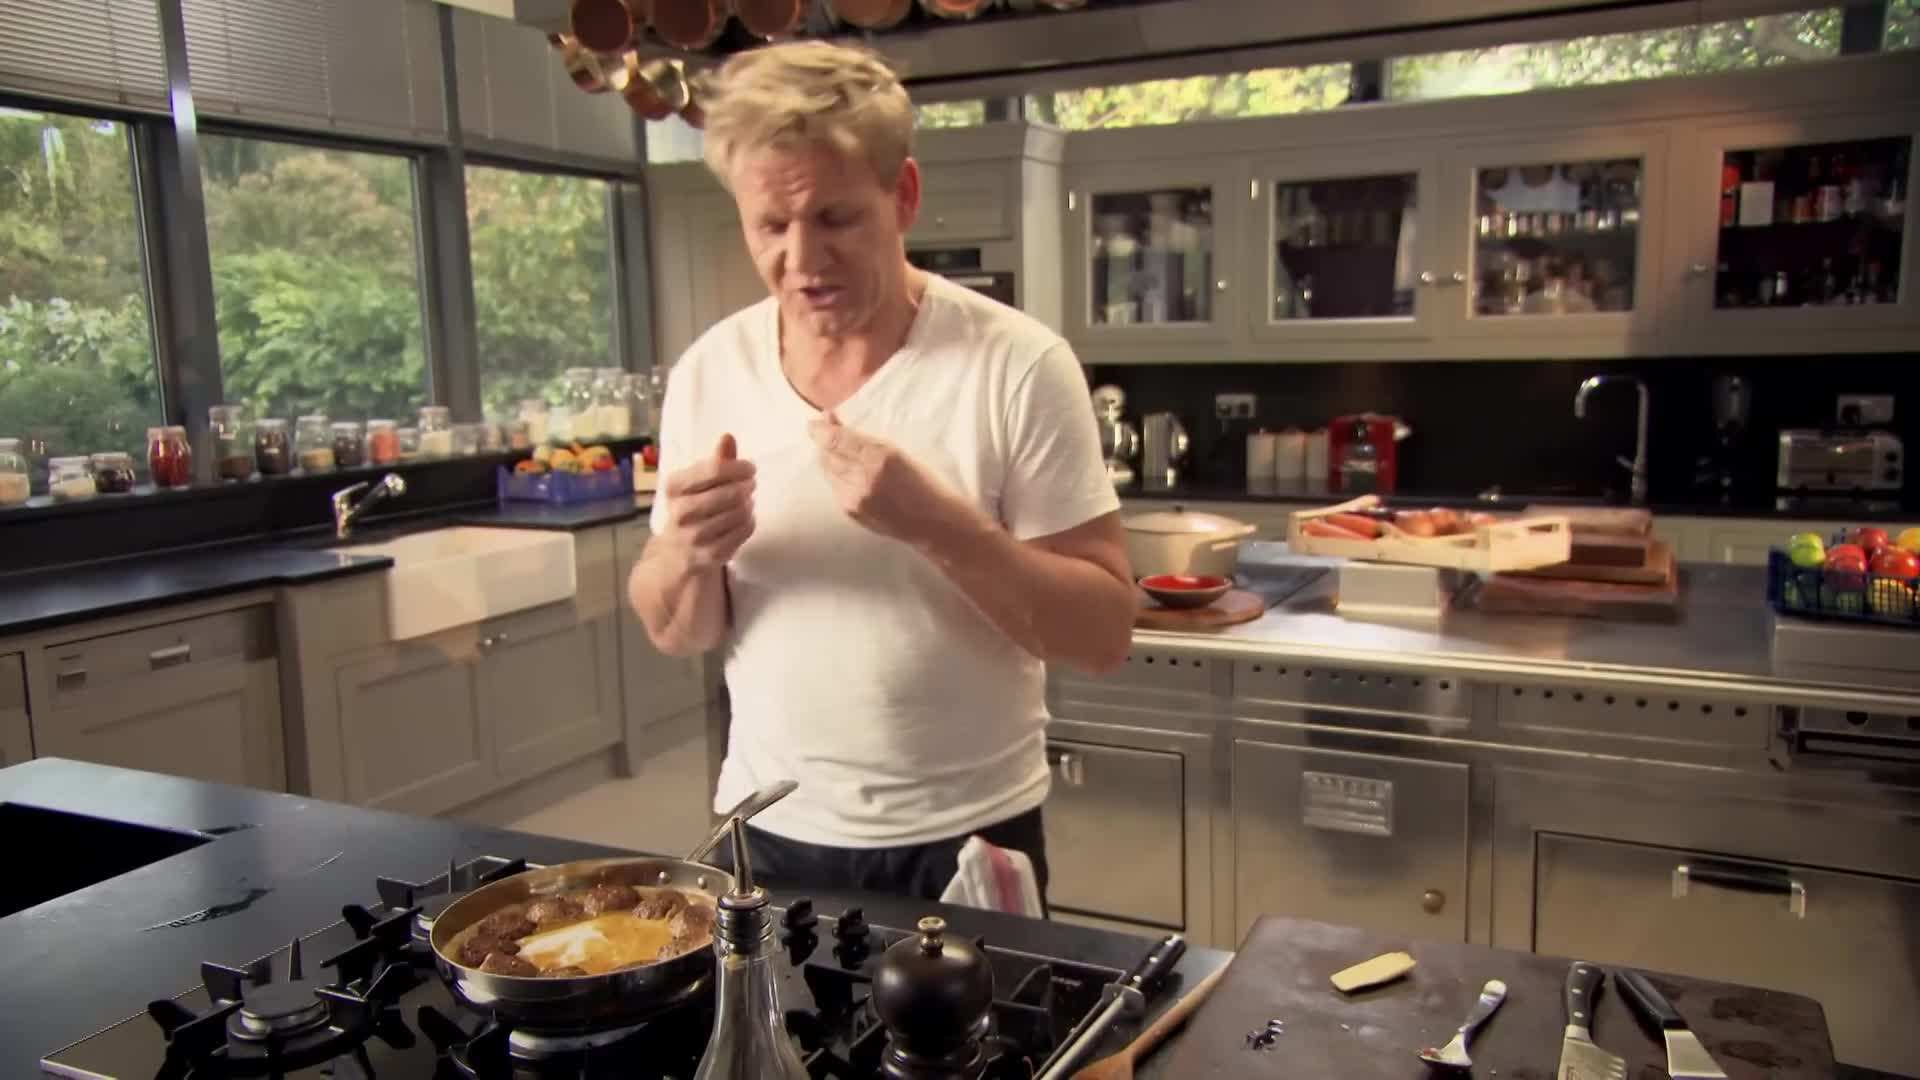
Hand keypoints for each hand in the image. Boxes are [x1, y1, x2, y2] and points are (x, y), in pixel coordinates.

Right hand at [661, 434, 754, 569]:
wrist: (676, 555)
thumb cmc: (691, 509)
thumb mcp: (695, 484)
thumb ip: (715, 461)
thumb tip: (728, 437)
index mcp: (674, 487)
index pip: (714, 470)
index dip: (738, 467)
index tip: (750, 468)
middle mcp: (680, 512)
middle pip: (729, 493)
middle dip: (746, 486)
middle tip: (751, 484)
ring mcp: (694, 537)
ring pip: (739, 512)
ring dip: (748, 505)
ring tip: (746, 501)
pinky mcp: (710, 556)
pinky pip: (742, 532)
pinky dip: (749, 522)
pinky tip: (745, 518)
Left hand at [809, 412, 966, 546]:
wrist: (934, 522)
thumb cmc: (924, 483)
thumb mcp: (899, 452)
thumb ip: (867, 440)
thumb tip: (836, 425)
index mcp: (880, 458)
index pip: (838, 440)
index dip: (822, 429)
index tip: (818, 419)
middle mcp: (863, 480)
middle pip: (828, 455)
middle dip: (825, 441)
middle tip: (827, 428)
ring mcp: (855, 499)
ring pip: (829, 471)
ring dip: (830, 458)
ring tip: (840, 450)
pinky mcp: (851, 513)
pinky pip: (836, 487)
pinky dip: (838, 476)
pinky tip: (850, 472)